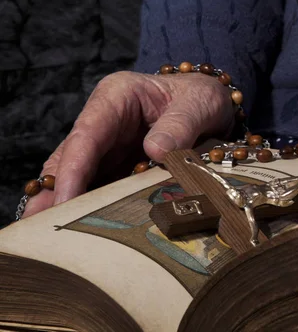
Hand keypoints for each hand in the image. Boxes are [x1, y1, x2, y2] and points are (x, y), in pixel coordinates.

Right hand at [23, 71, 234, 217]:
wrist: (216, 106)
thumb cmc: (204, 97)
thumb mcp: (201, 103)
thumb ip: (181, 124)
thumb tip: (156, 150)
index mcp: (117, 97)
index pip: (87, 134)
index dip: (73, 169)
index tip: (64, 200)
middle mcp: (106, 123)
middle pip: (73, 159)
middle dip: (56, 194)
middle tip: (39, 230)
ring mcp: (111, 147)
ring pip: (82, 178)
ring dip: (70, 207)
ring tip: (55, 241)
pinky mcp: (121, 168)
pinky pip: (104, 189)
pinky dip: (95, 209)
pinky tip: (86, 234)